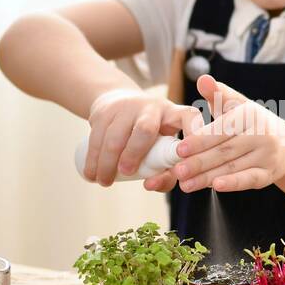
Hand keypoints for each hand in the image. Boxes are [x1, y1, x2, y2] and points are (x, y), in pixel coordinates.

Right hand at [83, 88, 200, 185]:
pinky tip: (91, 173)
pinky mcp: (104, 110)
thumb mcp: (161, 144)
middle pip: (145, 129)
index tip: (185, 156)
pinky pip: (96, 136)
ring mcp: (126, 107)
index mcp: (174, 114)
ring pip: (115, 135)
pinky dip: (93, 158)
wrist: (118, 100)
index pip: (189, 118)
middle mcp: (152, 107)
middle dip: (135, 153)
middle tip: (126, 173)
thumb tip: (153, 185)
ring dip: (107, 162)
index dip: (192, 133)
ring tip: (104, 182)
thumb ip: (166, 170)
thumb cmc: (149, 133)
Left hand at [159, 74, 284, 193]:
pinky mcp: (269, 174)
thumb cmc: (250, 121)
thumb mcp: (237, 104)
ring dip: (207, 177)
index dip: (200, 140)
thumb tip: (202, 79)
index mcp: (250, 115)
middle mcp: (262, 134)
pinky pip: (249, 179)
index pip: (221, 129)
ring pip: (233, 167)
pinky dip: (233, 184)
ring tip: (186, 184)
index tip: (179, 149)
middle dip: (199, 162)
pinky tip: (215, 186)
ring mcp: (267, 155)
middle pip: (225, 150)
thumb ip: (218, 93)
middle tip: (177, 171)